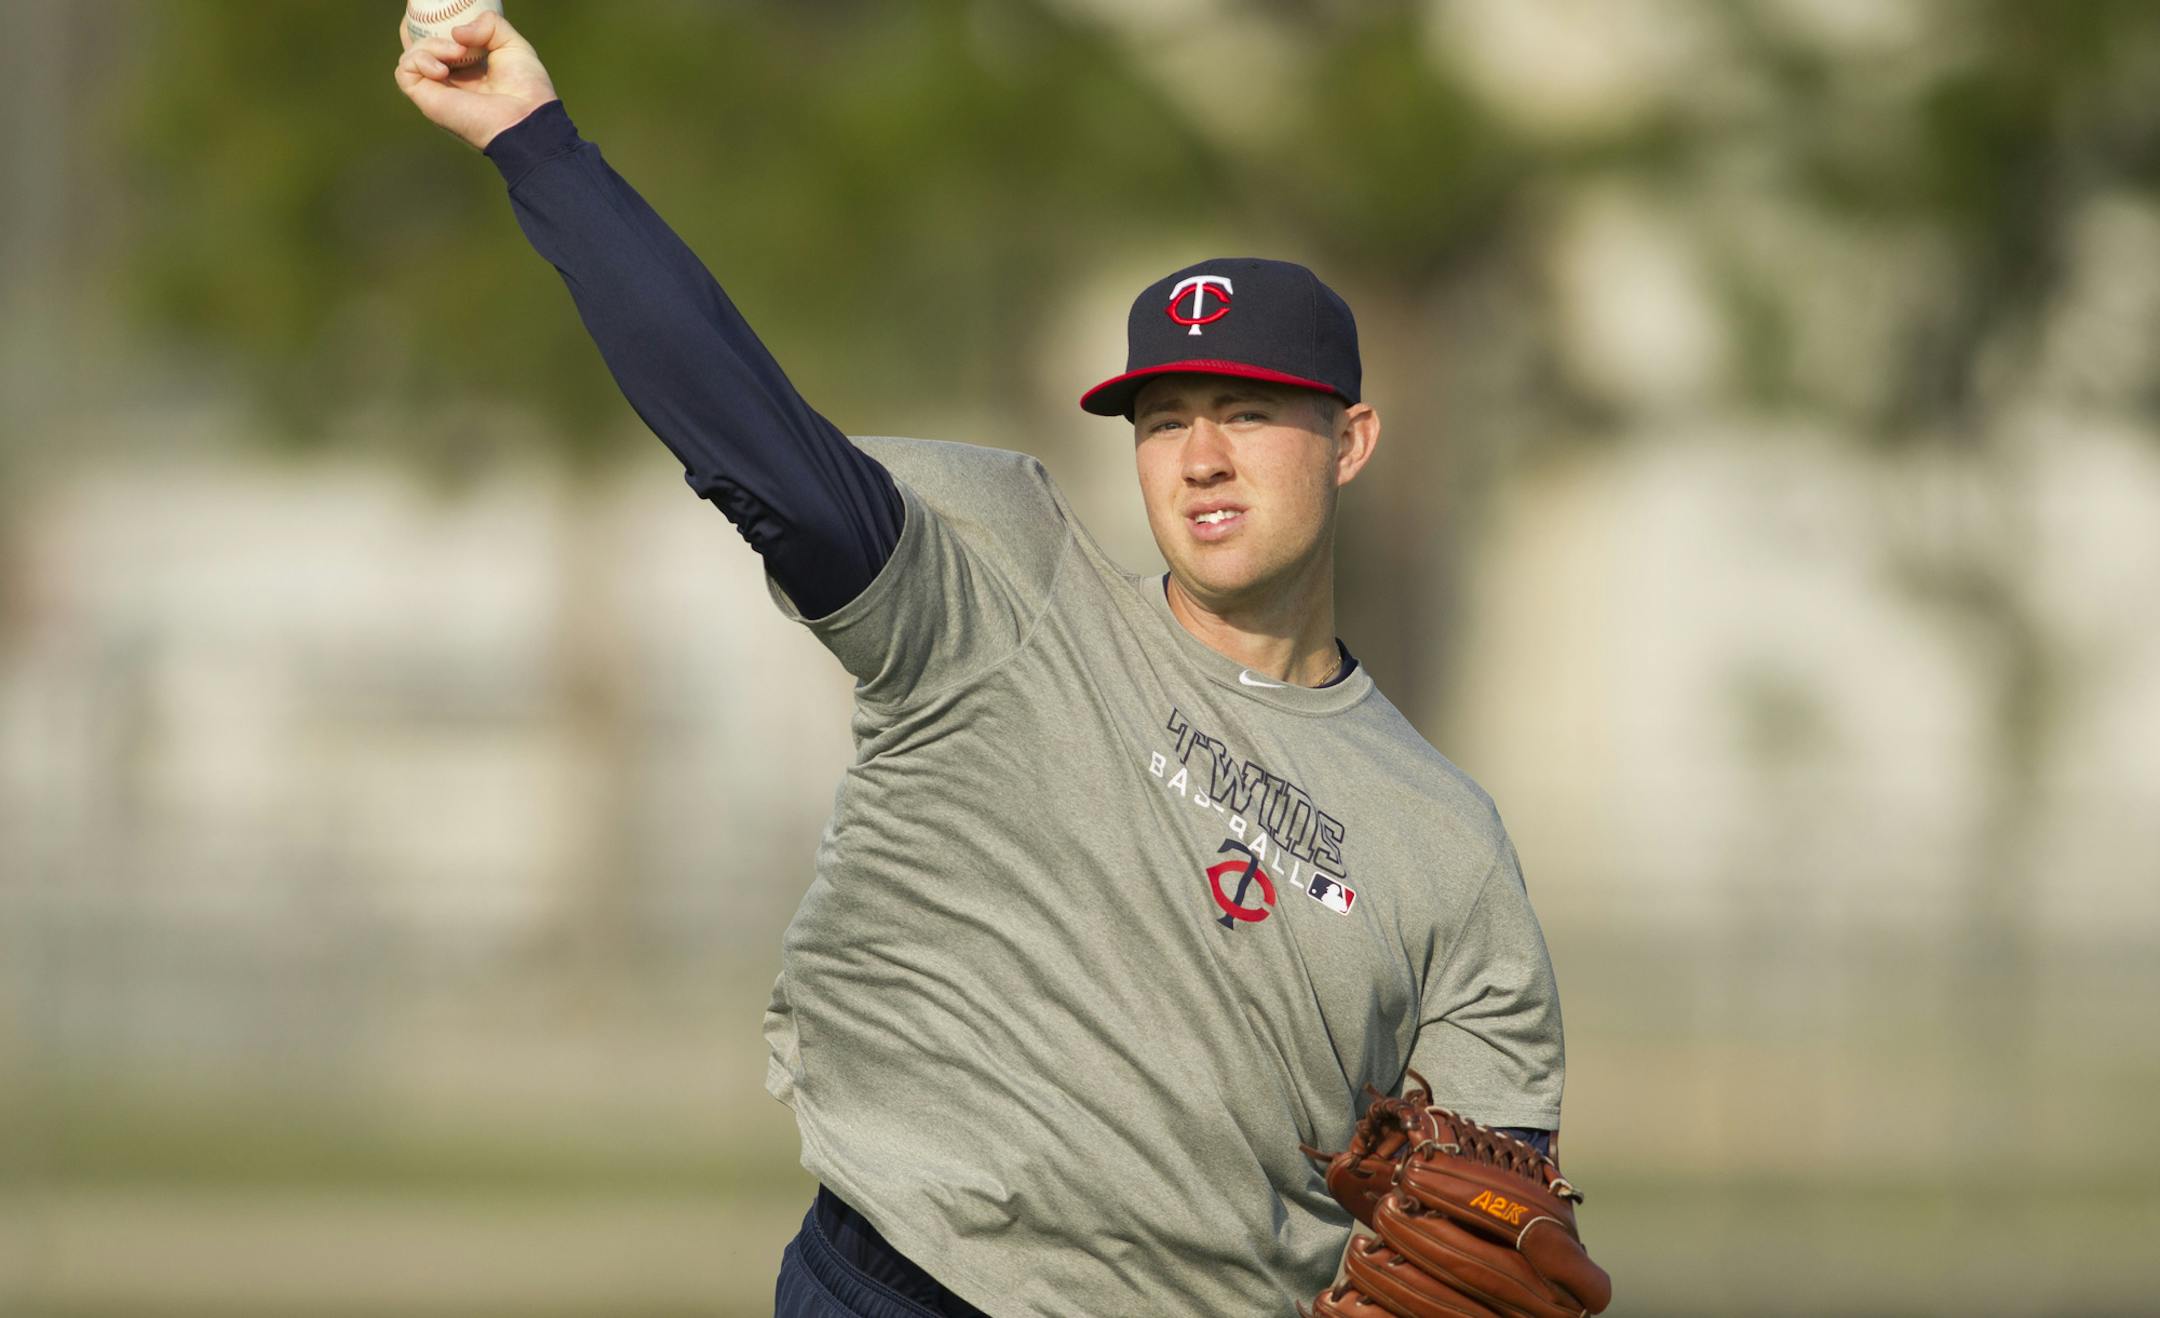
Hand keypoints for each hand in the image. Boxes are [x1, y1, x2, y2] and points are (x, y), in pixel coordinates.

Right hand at [394, 9, 557, 151]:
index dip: (433, 25)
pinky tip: (444, 68)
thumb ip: (490, 25)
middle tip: (439, 21)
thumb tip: (457, 32)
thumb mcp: (512, 44)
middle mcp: (448, 79)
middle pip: (416, 45)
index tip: (440, 10)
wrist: (526, 116)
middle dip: (420, 27)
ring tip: (459, 51)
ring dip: (431, 44)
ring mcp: (436, 90)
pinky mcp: (427, 100)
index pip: (438, 42)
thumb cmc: (526, 88)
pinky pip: (405, 71)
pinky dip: (420, 60)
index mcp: (467, 68)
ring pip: (411, 55)